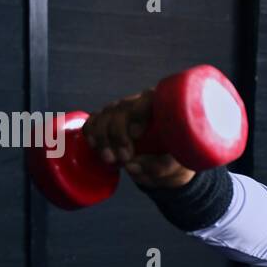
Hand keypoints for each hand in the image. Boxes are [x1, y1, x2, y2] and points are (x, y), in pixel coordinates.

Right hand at [81, 88, 195, 189]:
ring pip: (104, 114)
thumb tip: (131, 166)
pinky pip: (93, 120)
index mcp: (163, 105)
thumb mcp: (176, 164)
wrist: (165, 160)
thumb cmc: (175, 157)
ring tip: (110, 160)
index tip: (137, 135)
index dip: (139, 114)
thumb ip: (160, 166)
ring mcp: (121, 110)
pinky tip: (95, 147)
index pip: (148, 99)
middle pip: (121, 108)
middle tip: (124, 158)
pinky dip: (90, 133)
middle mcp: (140, 102)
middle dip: (118, 134)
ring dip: (102, 138)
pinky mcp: (107, 120)